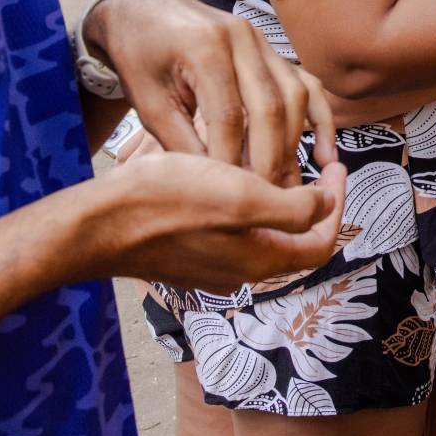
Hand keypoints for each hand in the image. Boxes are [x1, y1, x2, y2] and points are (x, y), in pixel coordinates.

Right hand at [70, 152, 347, 292]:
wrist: (98, 224)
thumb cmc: (168, 204)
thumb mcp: (241, 196)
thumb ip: (292, 208)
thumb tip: (323, 207)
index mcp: (260, 260)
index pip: (320, 244)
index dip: (337, 206)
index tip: (335, 167)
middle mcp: (239, 272)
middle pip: (293, 242)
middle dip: (310, 204)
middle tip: (312, 165)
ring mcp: (209, 267)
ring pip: (260, 236)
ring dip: (276, 203)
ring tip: (274, 164)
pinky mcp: (185, 256)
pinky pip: (230, 234)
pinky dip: (245, 208)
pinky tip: (230, 175)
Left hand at [84, 0, 335, 184]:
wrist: (141, 12)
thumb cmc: (138, 56)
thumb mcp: (148, 103)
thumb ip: (180, 143)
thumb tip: (214, 188)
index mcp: (206, 47)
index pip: (229, 117)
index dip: (230, 163)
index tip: (228, 199)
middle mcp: (242, 38)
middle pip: (270, 108)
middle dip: (268, 160)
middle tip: (262, 200)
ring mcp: (262, 41)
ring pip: (294, 97)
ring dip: (291, 144)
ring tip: (281, 185)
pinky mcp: (271, 50)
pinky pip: (305, 84)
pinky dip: (319, 119)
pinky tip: (325, 154)